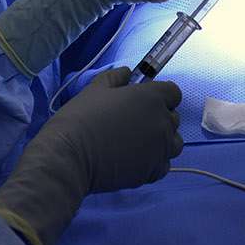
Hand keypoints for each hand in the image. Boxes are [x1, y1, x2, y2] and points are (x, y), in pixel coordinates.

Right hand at [0, 68, 182, 244]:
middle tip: (133, 122)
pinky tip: (135, 160)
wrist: (71, 156)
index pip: (173, 93)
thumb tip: (127, 72)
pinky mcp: (153, 172)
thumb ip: (115, 77)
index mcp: (152, 98)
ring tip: (138, 143)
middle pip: (173, 117)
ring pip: (173, 143)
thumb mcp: (95, 89)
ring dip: (162, 140)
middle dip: (159, 117)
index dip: (160, 95)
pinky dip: (154, 162)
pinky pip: (164, 164)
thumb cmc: (82, 117)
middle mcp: (162, 122)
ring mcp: (160, 149)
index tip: (142, 100)